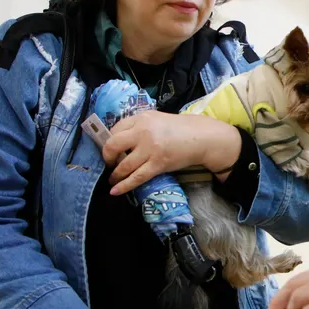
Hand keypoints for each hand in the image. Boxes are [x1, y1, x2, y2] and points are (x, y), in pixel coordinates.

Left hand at [103, 111, 240, 194]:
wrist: (201, 137)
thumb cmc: (178, 129)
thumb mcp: (155, 119)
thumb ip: (138, 127)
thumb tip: (118, 141)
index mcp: (141, 118)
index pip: (115, 130)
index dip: (109, 141)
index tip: (111, 149)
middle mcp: (143, 132)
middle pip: (113, 146)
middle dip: (107, 157)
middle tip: (109, 163)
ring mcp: (150, 149)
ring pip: (124, 165)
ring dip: (115, 175)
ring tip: (112, 179)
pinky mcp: (158, 164)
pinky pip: (137, 177)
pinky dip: (123, 186)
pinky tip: (114, 191)